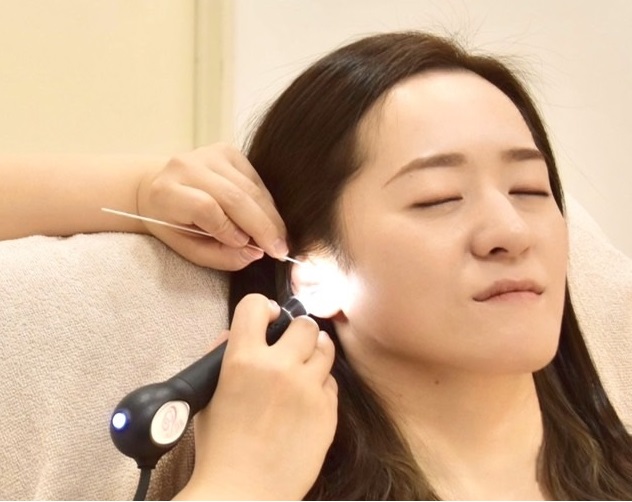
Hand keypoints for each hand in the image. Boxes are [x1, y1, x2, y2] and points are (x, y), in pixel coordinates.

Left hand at [136, 144, 287, 270]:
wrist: (157, 188)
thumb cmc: (173, 224)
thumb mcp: (188, 249)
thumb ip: (220, 256)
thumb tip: (256, 253)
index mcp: (167, 192)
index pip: (206, 207)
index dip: (229, 229)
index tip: (247, 247)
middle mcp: (187, 166)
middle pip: (235, 197)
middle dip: (263, 226)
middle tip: (280, 250)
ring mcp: (209, 155)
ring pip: (251, 189)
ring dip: (270, 216)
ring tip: (278, 238)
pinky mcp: (228, 152)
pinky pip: (257, 180)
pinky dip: (266, 202)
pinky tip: (266, 218)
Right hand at [178, 294, 337, 499]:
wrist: (244, 492)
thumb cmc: (220, 449)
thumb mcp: (208, 397)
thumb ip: (221, 358)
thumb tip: (236, 333)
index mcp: (243, 360)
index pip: (256, 305)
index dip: (262, 308)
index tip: (267, 318)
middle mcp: (279, 367)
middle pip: (304, 324)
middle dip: (297, 331)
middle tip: (291, 346)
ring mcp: (307, 389)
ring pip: (325, 348)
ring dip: (314, 353)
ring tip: (304, 367)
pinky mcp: (327, 411)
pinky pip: (331, 383)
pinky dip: (320, 386)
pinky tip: (306, 400)